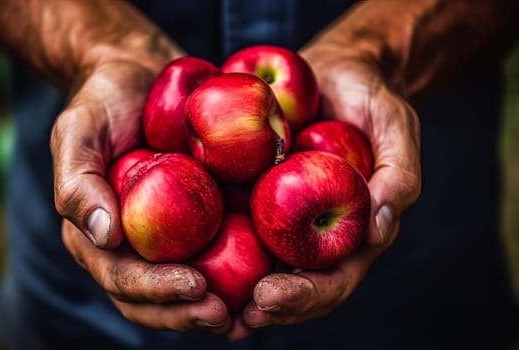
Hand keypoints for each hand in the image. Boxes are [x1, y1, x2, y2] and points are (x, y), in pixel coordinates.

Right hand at [51, 61, 231, 333]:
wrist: (141, 77)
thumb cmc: (105, 101)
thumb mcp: (79, 130)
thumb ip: (78, 182)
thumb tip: (104, 235)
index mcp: (97, 234)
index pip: (121, 277)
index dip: (156, 290)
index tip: (196, 285)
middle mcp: (129, 245)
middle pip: (151, 298)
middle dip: (184, 313)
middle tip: (223, 316)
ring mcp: (162, 237)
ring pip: (180, 291)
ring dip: (207, 309)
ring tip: (242, 316)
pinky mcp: (194, 222)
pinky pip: (211, 256)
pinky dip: (231, 278)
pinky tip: (260, 282)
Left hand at [233, 45, 420, 336]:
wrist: (335, 72)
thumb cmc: (370, 97)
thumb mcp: (395, 125)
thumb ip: (399, 173)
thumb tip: (380, 223)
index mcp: (355, 230)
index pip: (334, 279)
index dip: (305, 296)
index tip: (268, 296)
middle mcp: (318, 232)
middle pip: (295, 285)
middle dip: (268, 307)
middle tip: (236, 316)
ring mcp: (287, 217)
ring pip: (263, 268)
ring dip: (236, 295)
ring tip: (205, 305)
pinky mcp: (258, 195)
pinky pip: (237, 225)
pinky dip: (215, 249)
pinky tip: (187, 260)